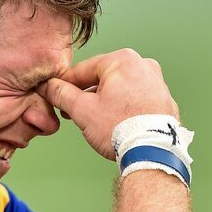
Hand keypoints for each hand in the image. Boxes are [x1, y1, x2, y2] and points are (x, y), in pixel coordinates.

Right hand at [37, 49, 178, 159]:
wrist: (153, 151)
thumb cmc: (120, 127)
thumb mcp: (82, 110)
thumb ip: (61, 94)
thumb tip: (48, 86)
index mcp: (123, 60)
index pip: (84, 69)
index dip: (65, 83)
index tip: (55, 93)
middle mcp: (143, 65)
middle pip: (103, 78)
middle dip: (86, 95)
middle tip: (72, 112)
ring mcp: (157, 83)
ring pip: (119, 89)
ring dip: (103, 102)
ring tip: (92, 121)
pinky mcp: (164, 100)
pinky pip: (135, 99)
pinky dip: (122, 108)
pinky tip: (114, 123)